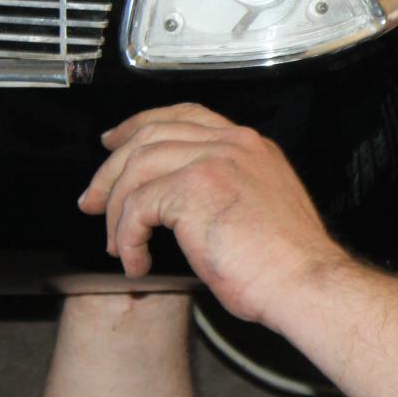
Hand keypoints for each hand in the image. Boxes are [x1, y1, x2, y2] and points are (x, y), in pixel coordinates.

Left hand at [78, 103, 349, 324]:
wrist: (305, 280)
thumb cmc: (289, 261)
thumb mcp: (261, 206)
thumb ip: (227, 187)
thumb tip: (177, 202)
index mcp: (252, 147)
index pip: (186, 116)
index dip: (141, 125)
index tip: (116, 142)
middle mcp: (234, 144)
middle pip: (151, 134)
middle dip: (111, 169)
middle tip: (93, 200)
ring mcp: (214, 161)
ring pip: (136, 167)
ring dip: (115, 209)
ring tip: (117, 242)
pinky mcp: (193, 188)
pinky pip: (137, 206)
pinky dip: (127, 238)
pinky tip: (137, 259)